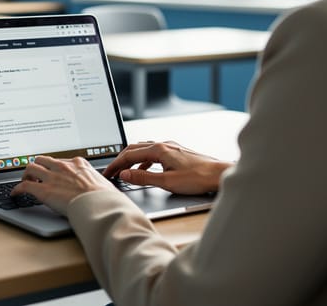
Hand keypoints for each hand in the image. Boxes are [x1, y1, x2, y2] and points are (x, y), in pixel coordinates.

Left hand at [12, 156, 119, 214]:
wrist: (100, 205)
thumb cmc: (106, 198)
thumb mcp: (104, 184)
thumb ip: (97, 183)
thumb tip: (102, 190)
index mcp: (78, 164)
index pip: (61, 161)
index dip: (54, 167)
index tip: (53, 172)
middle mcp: (63, 167)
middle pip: (43, 159)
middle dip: (38, 167)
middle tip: (36, 175)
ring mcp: (52, 177)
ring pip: (31, 168)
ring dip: (27, 174)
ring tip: (26, 181)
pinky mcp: (44, 190)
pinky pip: (24, 185)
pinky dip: (17, 189)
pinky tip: (15, 193)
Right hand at [102, 141, 231, 194]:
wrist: (219, 175)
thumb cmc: (198, 178)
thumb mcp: (166, 182)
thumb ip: (143, 178)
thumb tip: (125, 175)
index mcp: (159, 149)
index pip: (129, 155)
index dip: (115, 165)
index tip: (107, 173)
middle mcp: (164, 145)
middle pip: (134, 149)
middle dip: (120, 160)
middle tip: (111, 171)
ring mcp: (171, 148)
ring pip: (144, 150)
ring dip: (132, 160)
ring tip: (124, 171)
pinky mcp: (177, 153)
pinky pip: (154, 154)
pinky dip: (144, 162)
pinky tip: (145, 171)